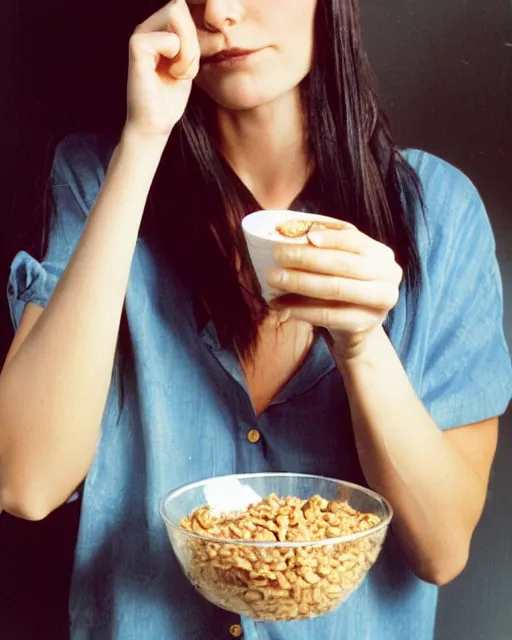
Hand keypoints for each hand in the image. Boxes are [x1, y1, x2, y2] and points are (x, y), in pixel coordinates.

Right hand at [125, 0, 199, 140]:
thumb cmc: (170, 97)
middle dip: (192, 42)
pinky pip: (171, 40)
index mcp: (157, 29)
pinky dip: (180, 62)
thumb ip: (189, 37)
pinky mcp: (137, 47)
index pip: (183, 8)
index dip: (194, 36)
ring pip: (177, 18)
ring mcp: (140, 35)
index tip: (187, 63)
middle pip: (180, 8)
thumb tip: (195, 14)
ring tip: (177, 72)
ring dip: (187, 52)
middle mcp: (146, 27)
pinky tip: (169, 76)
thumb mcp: (187, 62)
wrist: (156, 124)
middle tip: (184, 68)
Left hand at [266, 221, 402, 360]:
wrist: (357, 328)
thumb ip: (325, 245)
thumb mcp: (342, 263)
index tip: (304, 236)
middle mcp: (388, 277)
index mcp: (381, 255)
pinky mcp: (363, 325)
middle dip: (306, 258)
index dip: (330, 237)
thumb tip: (290, 229)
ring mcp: (378, 303)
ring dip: (299, 283)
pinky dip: (299, 309)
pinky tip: (279, 304)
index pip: (355, 240)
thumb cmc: (344, 286)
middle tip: (276, 255)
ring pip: (334, 289)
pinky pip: (326, 315)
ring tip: (272, 279)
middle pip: (343, 264)